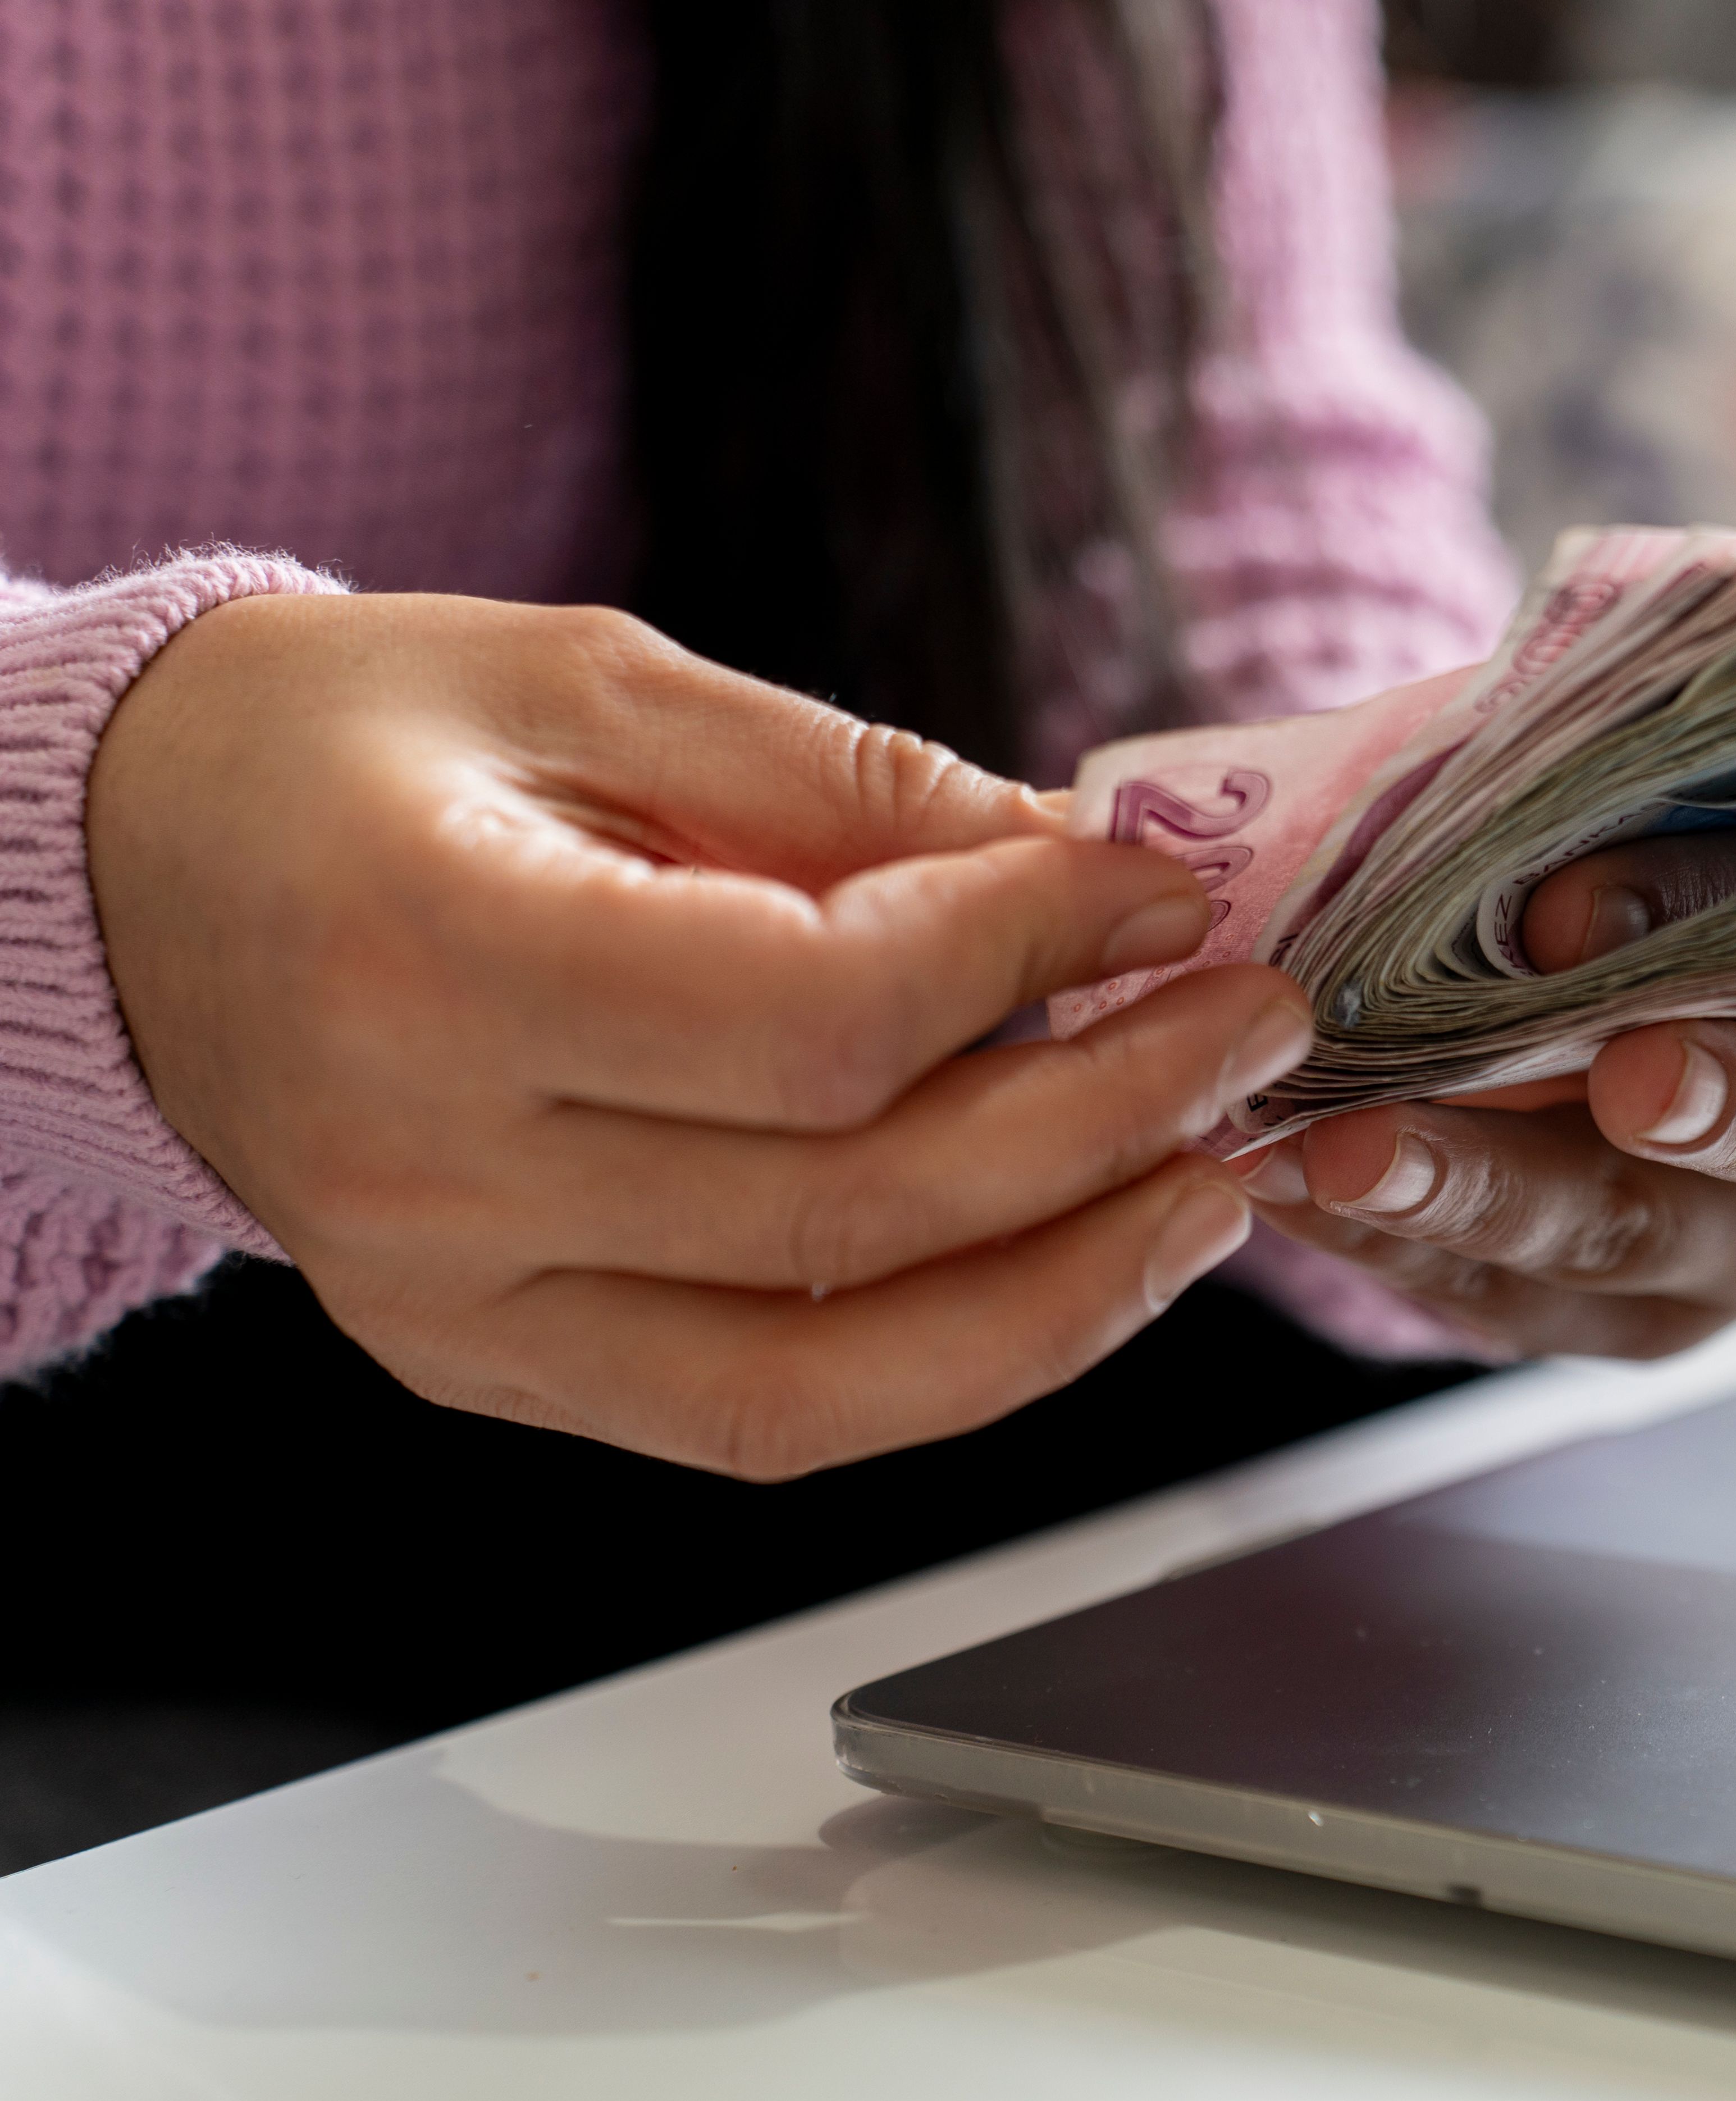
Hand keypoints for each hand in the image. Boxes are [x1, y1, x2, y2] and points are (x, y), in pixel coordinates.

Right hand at [87, 594, 1310, 1476]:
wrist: (123, 868)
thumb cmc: (342, 743)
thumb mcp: (592, 682)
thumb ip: (847, 786)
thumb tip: (1086, 867)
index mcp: (433, 960)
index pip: (814, 1016)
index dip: (1026, 958)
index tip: (1157, 899)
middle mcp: (427, 1173)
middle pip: (851, 1209)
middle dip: (1101, 1124)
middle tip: (1247, 1030)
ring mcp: (448, 1306)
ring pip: (827, 1374)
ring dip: (1065, 1291)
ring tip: (1211, 1185)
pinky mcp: (484, 1366)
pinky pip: (758, 1418)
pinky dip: (942, 1359)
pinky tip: (1070, 1266)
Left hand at [1240, 829, 1735, 1357]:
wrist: (1709, 989)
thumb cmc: (1729, 897)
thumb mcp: (1726, 847)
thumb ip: (1668, 876)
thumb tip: (1556, 925)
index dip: (1728, 1091)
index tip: (1630, 1075)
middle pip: (1649, 1217)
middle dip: (1497, 1181)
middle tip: (1365, 1144)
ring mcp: (1696, 1291)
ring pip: (1547, 1279)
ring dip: (1405, 1214)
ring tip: (1286, 1156)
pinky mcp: (1595, 1325)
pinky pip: (1479, 1303)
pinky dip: (1375, 1238)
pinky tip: (1281, 1176)